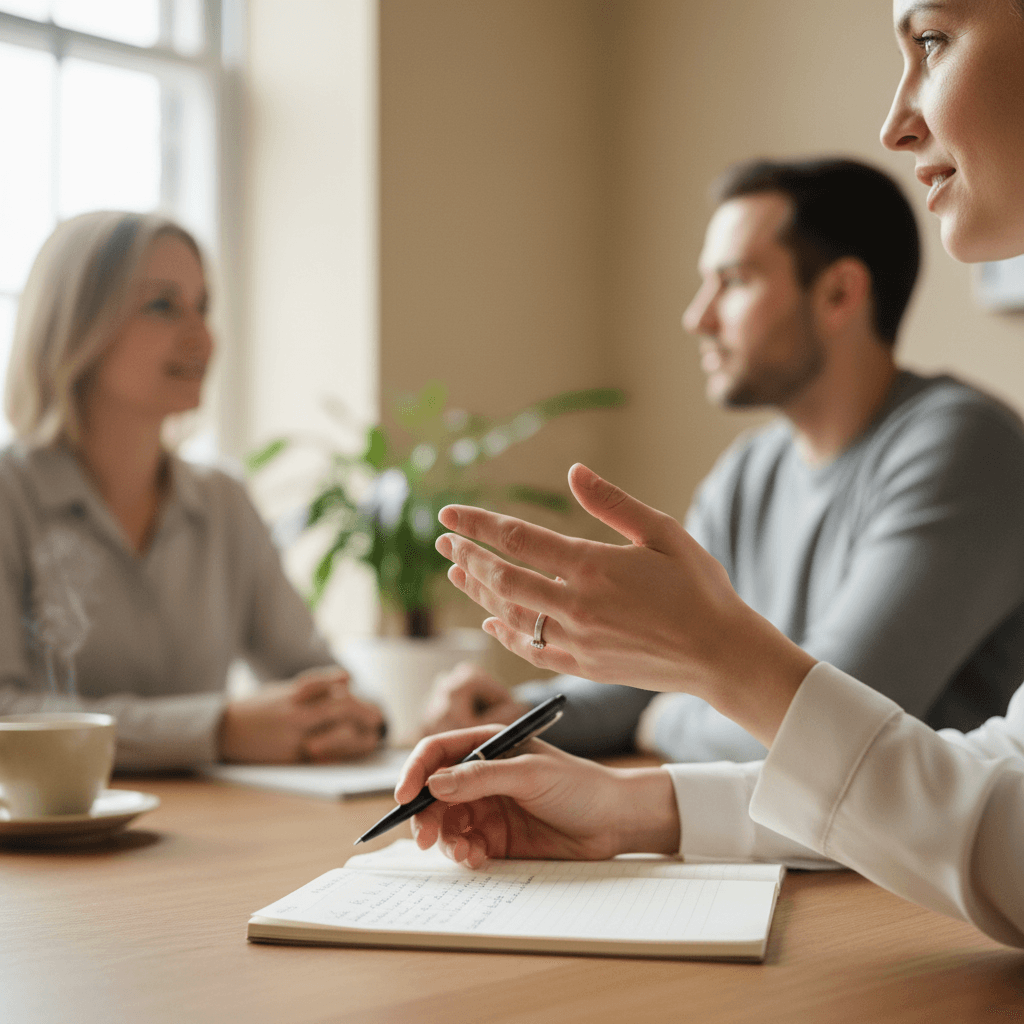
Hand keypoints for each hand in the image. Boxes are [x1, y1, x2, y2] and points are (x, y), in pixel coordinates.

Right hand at [218, 666, 384, 763]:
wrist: (223, 731)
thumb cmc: (256, 709)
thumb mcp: (281, 689)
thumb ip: (314, 684)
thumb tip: (347, 679)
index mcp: (295, 692)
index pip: (336, 689)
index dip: (356, 696)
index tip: (366, 700)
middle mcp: (296, 710)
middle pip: (342, 708)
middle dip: (364, 713)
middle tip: (377, 719)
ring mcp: (294, 734)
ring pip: (338, 732)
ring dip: (359, 733)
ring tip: (370, 735)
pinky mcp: (290, 756)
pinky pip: (324, 755)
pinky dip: (341, 751)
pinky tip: (352, 750)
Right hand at [396, 724, 679, 867]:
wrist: (614, 821)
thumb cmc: (579, 785)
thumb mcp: (531, 774)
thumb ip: (482, 777)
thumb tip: (435, 783)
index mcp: (486, 746)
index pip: (437, 752)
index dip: (414, 771)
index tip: (403, 796)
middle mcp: (481, 776)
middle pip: (433, 793)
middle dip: (424, 815)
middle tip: (426, 838)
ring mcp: (487, 809)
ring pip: (446, 824)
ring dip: (445, 839)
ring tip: (463, 852)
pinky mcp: (496, 840)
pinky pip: (465, 847)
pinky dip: (464, 855)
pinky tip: (476, 858)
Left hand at [435, 463, 815, 746]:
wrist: (721, 654)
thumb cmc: (699, 587)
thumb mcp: (663, 532)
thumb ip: (613, 503)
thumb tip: (574, 472)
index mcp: (592, 565)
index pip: (516, 538)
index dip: (477, 524)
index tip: (448, 515)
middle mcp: (575, 605)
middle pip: (502, 577)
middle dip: (469, 555)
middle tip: (444, 541)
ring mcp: (577, 640)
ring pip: (510, 613)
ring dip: (478, 591)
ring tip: (456, 572)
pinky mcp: (584, 666)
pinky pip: (531, 649)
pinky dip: (504, 633)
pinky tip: (489, 621)